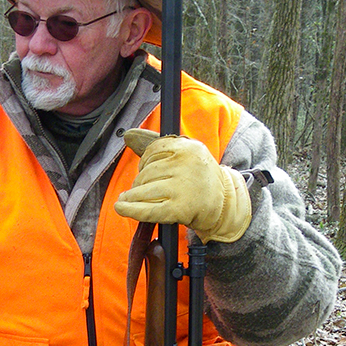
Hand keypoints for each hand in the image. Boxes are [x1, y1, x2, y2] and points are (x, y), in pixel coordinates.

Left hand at [114, 129, 250, 243]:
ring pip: (143, 190)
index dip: (144, 162)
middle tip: (140, 190)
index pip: (152, 150)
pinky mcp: (180, 209)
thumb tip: (127, 135)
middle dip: (138, 182)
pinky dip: (130, 210)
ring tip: (127, 200)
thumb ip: (156, 146)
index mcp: (189, 148)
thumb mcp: (184, 155)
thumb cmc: (198, 177)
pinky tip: (121, 208)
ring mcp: (183, 188)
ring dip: (131, 197)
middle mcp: (187, 165)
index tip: (144, 170)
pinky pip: (147, 210)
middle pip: (146, 172)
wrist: (224, 203)